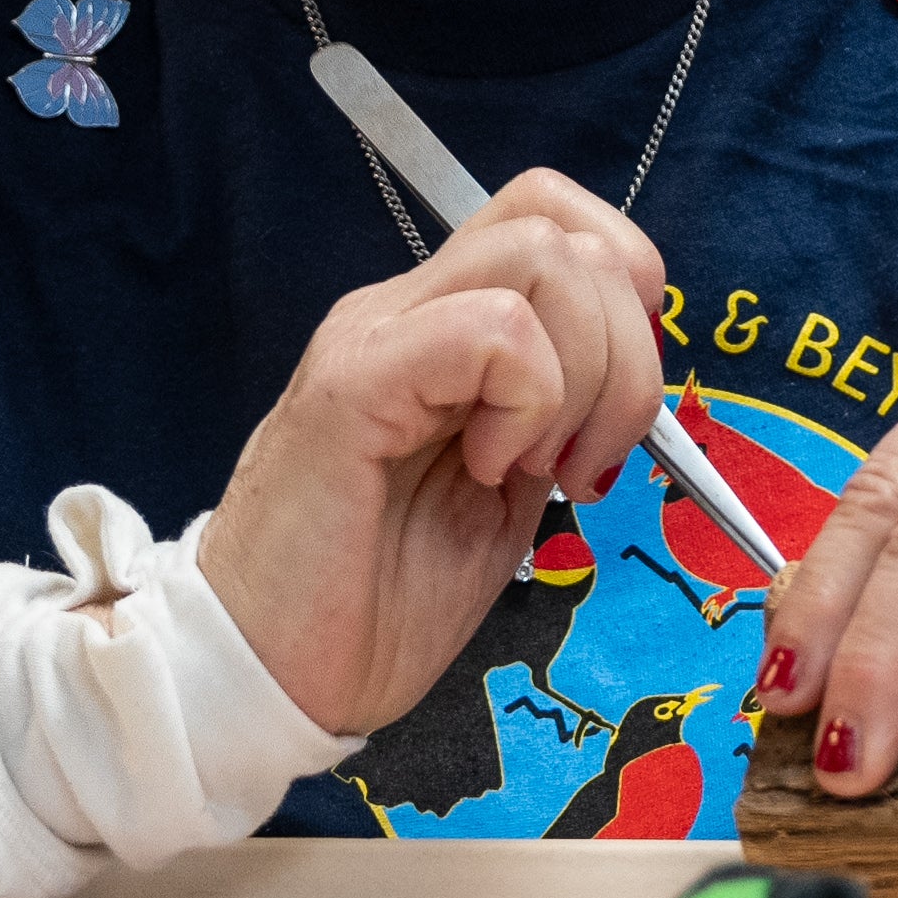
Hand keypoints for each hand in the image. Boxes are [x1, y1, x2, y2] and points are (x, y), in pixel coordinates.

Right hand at [199, 170, 673, 734]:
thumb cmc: (373, 604)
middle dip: (626, 349)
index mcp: (442, 332)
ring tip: (535, 469)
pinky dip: (528, 404)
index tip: (617, 414)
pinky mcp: (353, 381)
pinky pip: (491, 330)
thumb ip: (556, 427)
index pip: (556, 221)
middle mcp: (405, 310)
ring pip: (538, 255)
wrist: (266, 676)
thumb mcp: (503, 504)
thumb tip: (631, 385)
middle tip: (589, 460)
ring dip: (582, 375)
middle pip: (560, 225)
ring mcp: (376, 336)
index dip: (625, 296)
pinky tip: (490, 472)